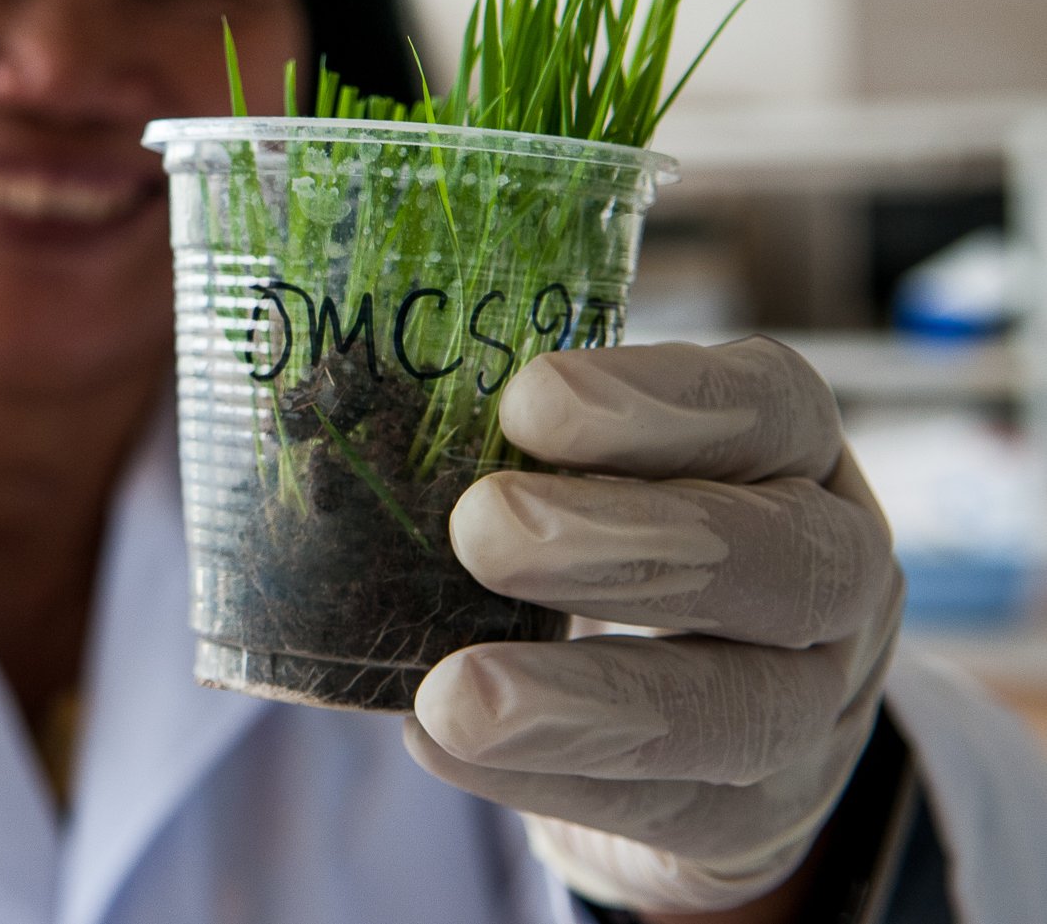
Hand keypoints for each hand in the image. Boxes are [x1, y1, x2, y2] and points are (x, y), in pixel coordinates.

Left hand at [402, 336, 903, 915]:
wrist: (694, 724)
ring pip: (735, 709)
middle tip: (480, 527)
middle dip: (625, 541)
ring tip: (452, 692)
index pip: (771, 407)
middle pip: (780, 559)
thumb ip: (521, 432)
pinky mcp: (754, 818)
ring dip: (583, 700)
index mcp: (798, 456)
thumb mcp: (601, 467)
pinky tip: (441, 742)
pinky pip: (667, 807)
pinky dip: (547, 777)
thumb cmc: (618, 537)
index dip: (661, 404)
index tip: (527, 400)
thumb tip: (365, 386)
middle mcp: (838, 574)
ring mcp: (812, 707)